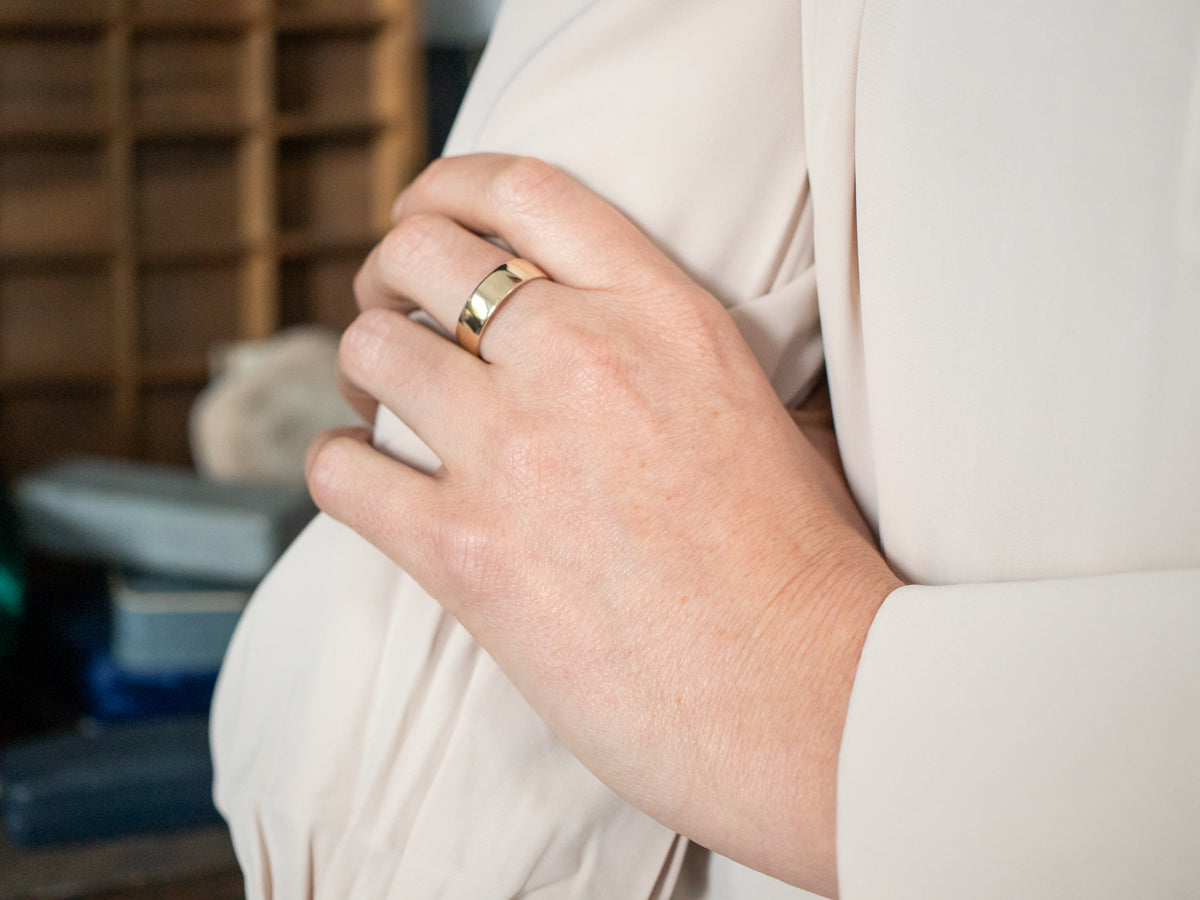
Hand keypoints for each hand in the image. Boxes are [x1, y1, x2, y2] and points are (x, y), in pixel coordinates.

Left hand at [307, 154, 899, 896]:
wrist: (807, 697)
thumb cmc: (801, 569)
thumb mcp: (764, 409)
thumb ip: (676, 356)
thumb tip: (620, 344)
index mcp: (663, 312)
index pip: (523, 190)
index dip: (449, 188)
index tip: (427, 215)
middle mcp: (582, 356)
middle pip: (422, 253)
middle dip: (388, 276)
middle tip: (393, 314)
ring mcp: (516, 449)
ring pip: (372, 348)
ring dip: (364, 371)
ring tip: (385, 409)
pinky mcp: (466, 552)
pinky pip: (341, 472)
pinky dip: (337, 468)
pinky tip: (366, 482)